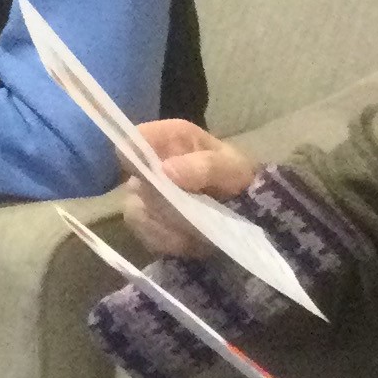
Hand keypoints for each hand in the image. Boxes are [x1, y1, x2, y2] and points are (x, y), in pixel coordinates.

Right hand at [120, 118, 257, 258]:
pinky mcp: (143, 217)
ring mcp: (141, 191)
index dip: (137, 161)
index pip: (132, 141)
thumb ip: (203, 166)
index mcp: (167, 138)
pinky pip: (143, 232)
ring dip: (167, 225)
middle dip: (164, 202)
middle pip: (135, 183)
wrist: (245, 205)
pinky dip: (166, 239)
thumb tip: (165, 171)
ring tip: (196, 230)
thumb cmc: (236, 177)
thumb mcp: (231, 168)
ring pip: (137, 212)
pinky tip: (187, 240)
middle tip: (194, 212)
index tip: (160, 183)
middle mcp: (148, 163)